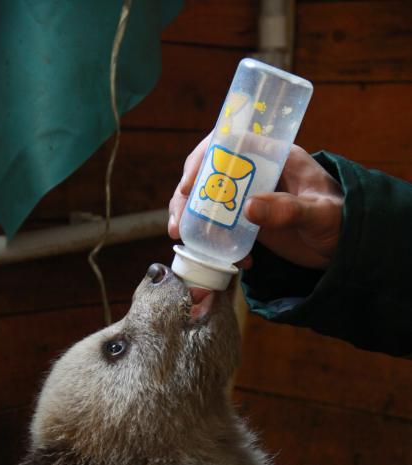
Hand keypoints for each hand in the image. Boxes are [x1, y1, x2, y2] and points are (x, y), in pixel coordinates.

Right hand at [168, 139, 342, 269]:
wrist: (349, 247)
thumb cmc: (343, 219)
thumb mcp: (319, 213)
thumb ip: (289, 210)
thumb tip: (248, 208)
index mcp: (274, 156)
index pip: (229, 143)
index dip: (203, 159)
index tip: (189, 185)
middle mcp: (257, 173)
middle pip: (209, 172)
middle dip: (186, 195)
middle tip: (176, 222)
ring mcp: (250, 198)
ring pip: (208, 200)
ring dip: (190, 218)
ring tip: (181, 238)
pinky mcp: (250, 223)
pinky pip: (221, 227)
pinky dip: (213, 241)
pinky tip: (227, 259)